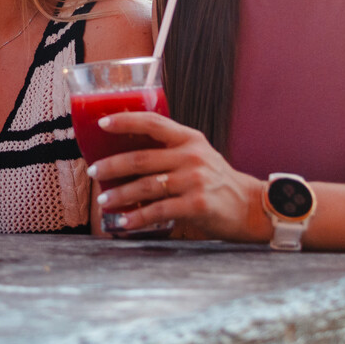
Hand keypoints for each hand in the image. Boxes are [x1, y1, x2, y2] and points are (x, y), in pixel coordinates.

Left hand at [86, 112, 269, 240]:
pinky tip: (124, 222)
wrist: (251, 206)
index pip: (152, 122)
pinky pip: (159, 211)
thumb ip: (170, 149)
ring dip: (120, 195)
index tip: (101, 123)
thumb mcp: (197, 154)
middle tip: (93, 172)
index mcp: (189, 138)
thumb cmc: (216, 180)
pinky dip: (138, 218)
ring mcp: (195, 180)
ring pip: (146, 186)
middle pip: (141, 158)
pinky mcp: (197, 204)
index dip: (125, 121)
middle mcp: (191, 156)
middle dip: (111, 166)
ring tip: (104, 201)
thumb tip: (124, 150)